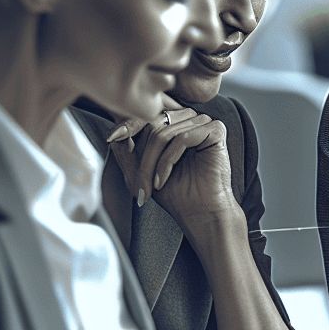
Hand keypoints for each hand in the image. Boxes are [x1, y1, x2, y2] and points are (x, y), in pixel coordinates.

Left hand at [106, 95, 238, 230]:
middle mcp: (190, 118)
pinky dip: (168, 160)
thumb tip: (113, 133)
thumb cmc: (176, 193)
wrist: (200, 212)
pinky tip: (163, 179)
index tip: (112, 138)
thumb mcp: (141, 170)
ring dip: (152, 163)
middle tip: (138, 186)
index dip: (128, 126)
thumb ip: (127, 150)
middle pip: (153, 124)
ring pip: (164, 132)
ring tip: (151, 186)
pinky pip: (182, 138)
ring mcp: (204, 122)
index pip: (147, 116)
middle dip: (141, 158)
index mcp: (176, 122)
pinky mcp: (216, 130)